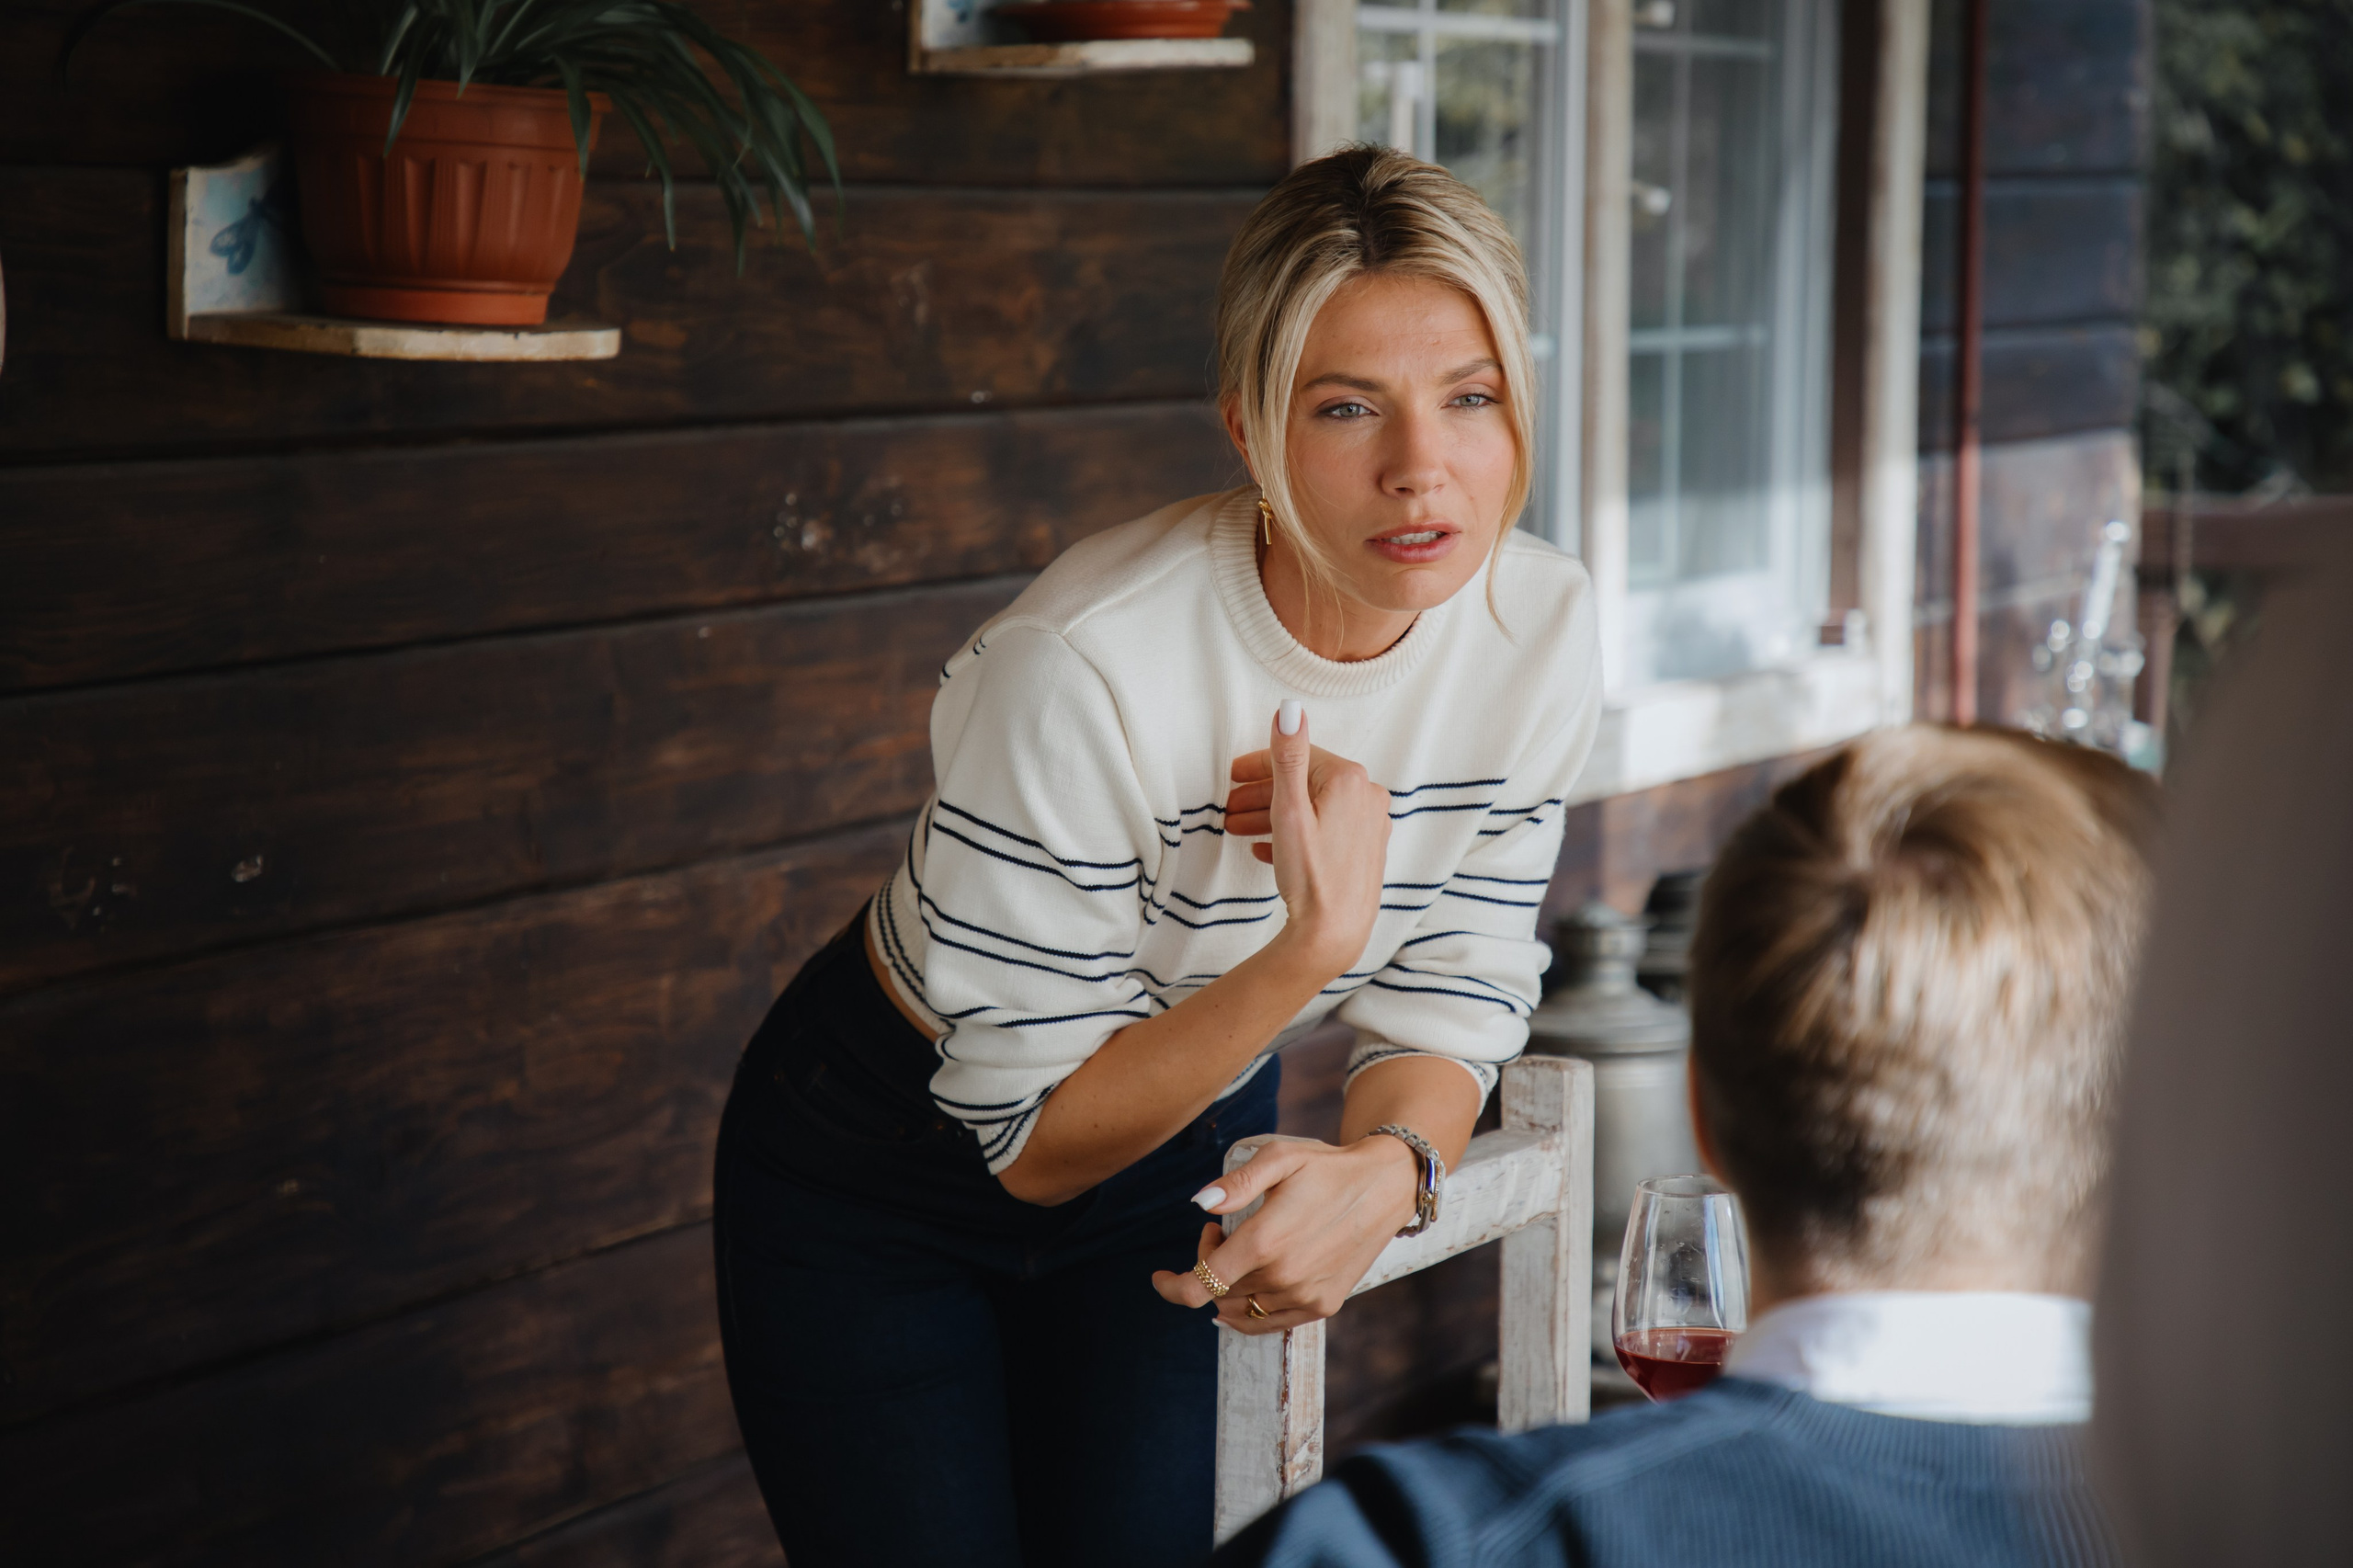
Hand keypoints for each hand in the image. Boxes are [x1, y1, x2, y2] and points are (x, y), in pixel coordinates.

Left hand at [1149, 1134, 1420, 1332]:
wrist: (1384, 1188)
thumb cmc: (1326, 1168)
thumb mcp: (1279, 1157)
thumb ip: (1236, 1183)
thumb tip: (1199, 1205)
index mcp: (1265, 1242)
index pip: (1200, 1285)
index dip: (1171, 1288)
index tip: (1159, 1277)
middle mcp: (1283, 1277)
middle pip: (1219, 1293)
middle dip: (1206, 1264)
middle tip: (1220, 1230)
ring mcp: (1305, 1296)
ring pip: (1242, 1310)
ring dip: (1229, 1285)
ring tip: (1244, 1249)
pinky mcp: (1323, 1304)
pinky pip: (1269, 1322)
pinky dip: (1250, 1309)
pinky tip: (1253, 1282)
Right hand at [1225, 704, 1390, 976]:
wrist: (1334, 934)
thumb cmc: (1311, 876)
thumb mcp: (1290, 811)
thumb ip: (1288, 757)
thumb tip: (1290, 710)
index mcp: (1351, 780)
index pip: (1297, 759)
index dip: (1258, 766)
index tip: (1230, 777)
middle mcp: (1367, 798)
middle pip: (1304, 784)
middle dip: (1261, 794)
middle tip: (1228, 807)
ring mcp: (1369, 827)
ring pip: (1312, 810)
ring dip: (1273, 815)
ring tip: (1238, 829)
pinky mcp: (1364, 852)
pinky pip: (1324, 833)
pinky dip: (1294, 834)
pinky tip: (1267, 850)